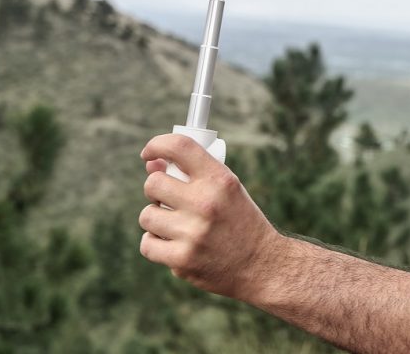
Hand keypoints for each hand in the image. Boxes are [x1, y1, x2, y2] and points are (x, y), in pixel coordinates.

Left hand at [139, 134, 281, 301]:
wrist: (262, 265)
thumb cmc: (241, 222)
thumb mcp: (228, 189)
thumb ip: (193, 174)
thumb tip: (151, 164)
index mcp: (220, 180)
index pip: (179, 147)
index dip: (157, 145)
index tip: (149, 153)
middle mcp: (205, 203)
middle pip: (153, 184)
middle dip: (156, 190)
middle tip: (169, 199)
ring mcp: (192, 233)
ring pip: (147, 216)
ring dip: (156, 219)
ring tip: (176, 225)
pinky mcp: (182, 260)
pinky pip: (147, 244)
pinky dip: (155, 244)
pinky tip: (173, 243)